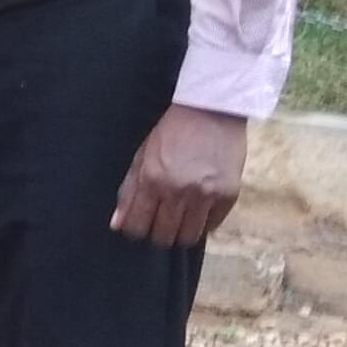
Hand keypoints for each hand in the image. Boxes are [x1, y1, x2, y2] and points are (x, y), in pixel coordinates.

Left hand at [111, 104, 250, 247]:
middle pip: (163, 236)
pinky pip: (212, 225)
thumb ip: (129, 191)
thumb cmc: (172, 131)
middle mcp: (179, 190)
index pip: (137, 225)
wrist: (212, 109)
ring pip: (189, 237)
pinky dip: (204, 222)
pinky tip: (199, 209)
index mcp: (152, 179)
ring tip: (180, 219)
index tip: (139, 225)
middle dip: (158, 234)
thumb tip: (117, 224)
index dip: (135, 230)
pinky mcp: (228, 194)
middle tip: (160, 223)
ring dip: (181, 233)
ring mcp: (206, 194)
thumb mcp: (143, 155)